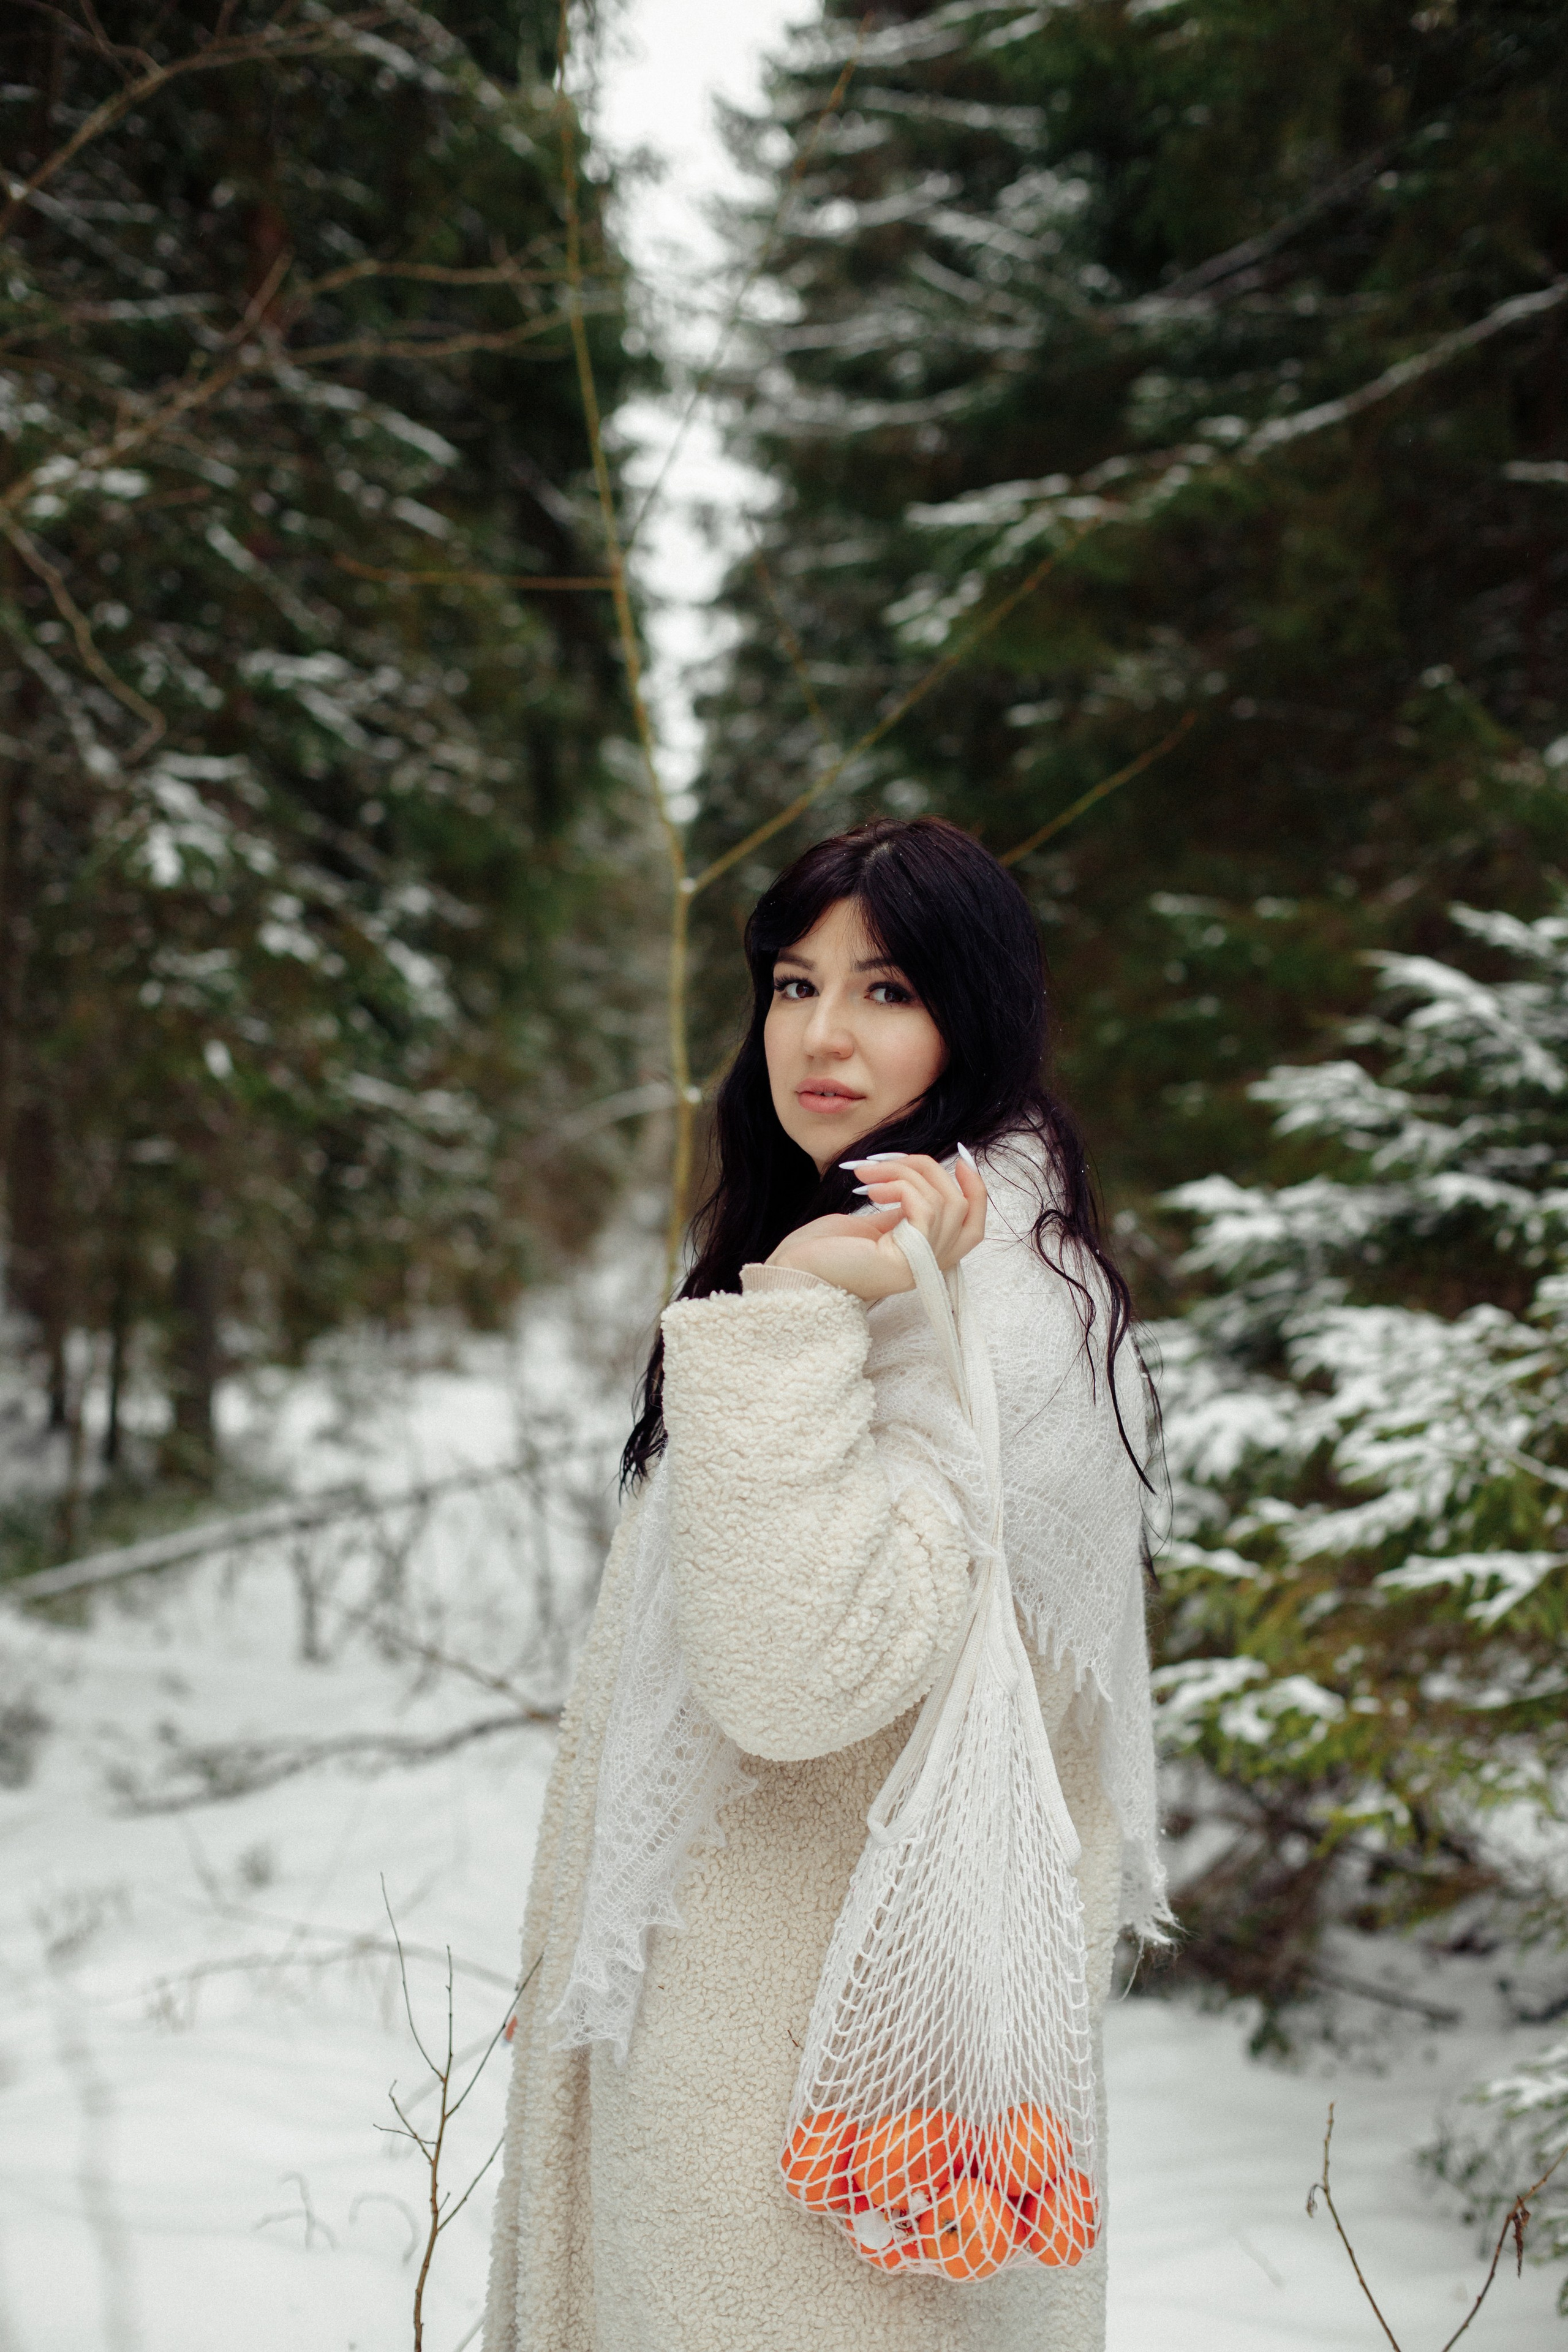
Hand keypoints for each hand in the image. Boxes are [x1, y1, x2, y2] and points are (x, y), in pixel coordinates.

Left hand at [767, 1151, 987, 1303]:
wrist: (793, 1272)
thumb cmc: (824, 1250)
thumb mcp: (873, 1224)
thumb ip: (903, 1210)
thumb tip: (919, 1179)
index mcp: (923, 1256)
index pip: (973, 1226)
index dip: (976, 1191)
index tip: (960, 1159)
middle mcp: (927, 1265)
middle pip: (960, 1205)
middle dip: (927, 1169)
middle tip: (884, 1160)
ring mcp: (918, 1267)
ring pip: (942, 1201)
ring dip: (902, 1172)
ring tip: (867, 1171)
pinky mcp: (904, 1263)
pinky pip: (924, 1208)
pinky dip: (899, 1185)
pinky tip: (870, 1187)